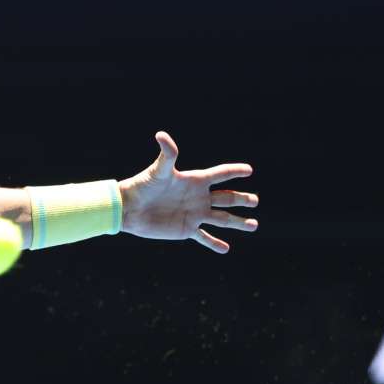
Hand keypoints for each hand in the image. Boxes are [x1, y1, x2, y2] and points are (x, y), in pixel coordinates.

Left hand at [118, 131, 258, 252]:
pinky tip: (225, 248)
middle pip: (227, 197)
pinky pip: (204, 237)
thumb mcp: (158, 170)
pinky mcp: (186, 229)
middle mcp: (198, 197)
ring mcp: (194, 214)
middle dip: (242, 199)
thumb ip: (166, 154)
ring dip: (238, 222)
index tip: (249, 170)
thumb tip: (161, 134)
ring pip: (222, 219)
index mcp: (195, 181)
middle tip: (255, 201)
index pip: (220, 174)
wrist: (129, 209)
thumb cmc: (142, 185)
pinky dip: (214, 243)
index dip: (234, 171)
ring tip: (254, 225)